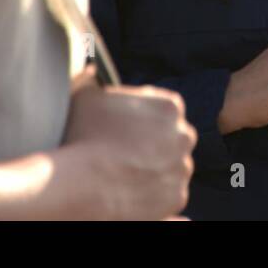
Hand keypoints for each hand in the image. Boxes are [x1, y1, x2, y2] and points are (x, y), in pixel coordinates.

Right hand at [63, 66, 197, 219]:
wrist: (84, 183)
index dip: (141, 120)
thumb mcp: (85, 97)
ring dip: (155, 169)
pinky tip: (133, 191)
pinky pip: (168, 193)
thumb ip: (93, 80)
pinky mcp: (177, 197)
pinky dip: (154, 194)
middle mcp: (184, 135)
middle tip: (125, 154)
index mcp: (169, 106)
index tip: (126, 130)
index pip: (162, 110)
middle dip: (153, 145)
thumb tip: (91, 71)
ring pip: (171, 167)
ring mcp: (182, 167)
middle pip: (171, 138)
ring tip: (126, 174)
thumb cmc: (83, 136)